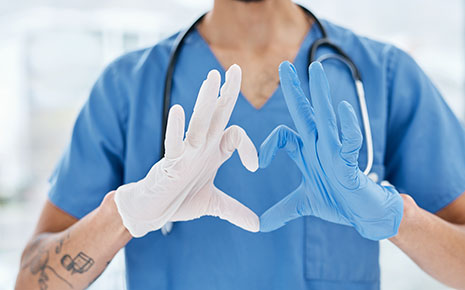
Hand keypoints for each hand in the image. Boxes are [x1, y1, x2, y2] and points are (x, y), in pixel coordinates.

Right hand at [115, 65, 258, 237]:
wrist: (154, 211)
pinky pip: (173, 142)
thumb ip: (235, 211)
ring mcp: (186, 152)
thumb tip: (258, 225)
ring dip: (206, 101)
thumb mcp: (214, 205)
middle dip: (227, 93)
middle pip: (217, 115)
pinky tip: (178, 110)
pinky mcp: (170, 162)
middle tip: (237, 69)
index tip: (255, 167)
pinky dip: (176, 128)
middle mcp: (201, 147)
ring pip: (198, 122)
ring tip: (212, 78)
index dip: (250, 148)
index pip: (236, 136)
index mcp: (213, 153)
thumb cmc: (180, 201)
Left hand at [259, 61, 402, 239]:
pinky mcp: (351, 162)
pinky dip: (347, 125)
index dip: (267, 145)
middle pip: (304, 113)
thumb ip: (282, 211)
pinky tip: (342, 109)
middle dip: (293, 91)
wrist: (363, 215)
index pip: (284, 136)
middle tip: (283, 65)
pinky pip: (350, 140)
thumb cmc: (338, 203)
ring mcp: (335, 151)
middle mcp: (320, 146)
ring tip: (315, 69)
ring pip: (325, 118)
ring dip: (320, 94)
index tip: (257, 164)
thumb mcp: (303, 205)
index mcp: (307, 153)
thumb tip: (260, 225)